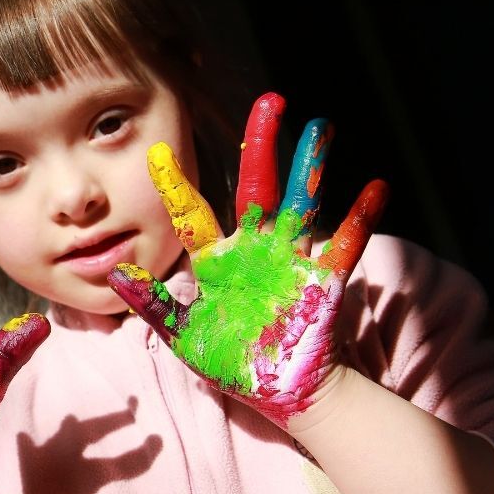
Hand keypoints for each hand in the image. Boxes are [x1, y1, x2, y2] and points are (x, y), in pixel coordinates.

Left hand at [108, 93, 387, 425]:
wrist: (280, 392)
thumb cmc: (231, 364)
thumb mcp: (182, 336)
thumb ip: (153, 305)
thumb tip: (116, 272)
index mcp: (217, 262)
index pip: (192, 216)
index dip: (175, 186)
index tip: (154, 152)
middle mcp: (255, 250)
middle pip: (256, 188)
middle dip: (262, 146)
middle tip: (270, 100)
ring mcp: (291, 262)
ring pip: (301, 205)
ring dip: (311, 167)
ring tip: (320, 126)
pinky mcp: (322, 284)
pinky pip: (343, 248)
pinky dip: (360, 220)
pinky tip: (377, 187)